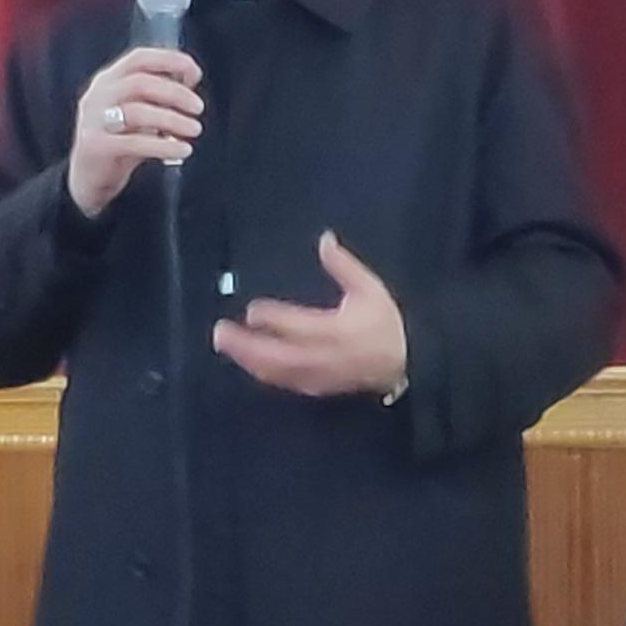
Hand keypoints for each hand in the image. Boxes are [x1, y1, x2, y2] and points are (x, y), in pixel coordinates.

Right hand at [65, 48, 202, 217]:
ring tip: (194, 129)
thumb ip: (158, 96)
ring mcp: (94, 120)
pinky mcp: (95, 146)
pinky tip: (182, 150)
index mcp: (109, 80)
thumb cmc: (120, 141)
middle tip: (198, 107)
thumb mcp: (138, 113)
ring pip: (137, 112)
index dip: (169, 60)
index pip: (139, 59)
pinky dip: (164, 146)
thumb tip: (190, 81)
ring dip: (173, 119)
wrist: (90, 178)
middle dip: (176, 93)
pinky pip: (134, 143)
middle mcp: (98, 95)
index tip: (195, 72)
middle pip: (140, 83)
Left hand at [211, 232, 409, 397]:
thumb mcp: (370, 289)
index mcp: (337, 330)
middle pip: (279, 355)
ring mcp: (319, 375)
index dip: (274, 320)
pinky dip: (263, 372)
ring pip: (278, 372)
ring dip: (249, 360)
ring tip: (226, 345)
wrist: (404, 364)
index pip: (299, 326)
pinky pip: (284, 382)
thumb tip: (324, 239)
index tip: (251, 311)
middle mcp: (324, 356)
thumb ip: (343, 265)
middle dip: (247, 346)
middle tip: (220, 332)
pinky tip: (247, 362)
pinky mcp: (316, 387)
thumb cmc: (384, 323)